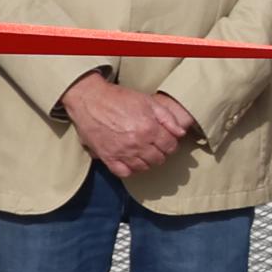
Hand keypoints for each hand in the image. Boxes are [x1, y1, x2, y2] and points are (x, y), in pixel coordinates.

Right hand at [62, 72, 195, 178]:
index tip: (167, 141)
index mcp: (149, 129)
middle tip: (156, 147)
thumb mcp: (148, 101)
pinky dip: (130, 170)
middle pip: (158, 159)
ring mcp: (122, 152)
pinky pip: (123, 172)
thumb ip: (168, 118)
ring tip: (145, 154)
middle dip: (161, 153)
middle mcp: (137, 143)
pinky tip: (131, 162)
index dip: (171, 144)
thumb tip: (181, 133)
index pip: (170, 147)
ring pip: (143, 168)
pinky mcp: (107, 157)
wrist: (91, 100)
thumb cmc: (120, 98)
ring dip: (147, 162)